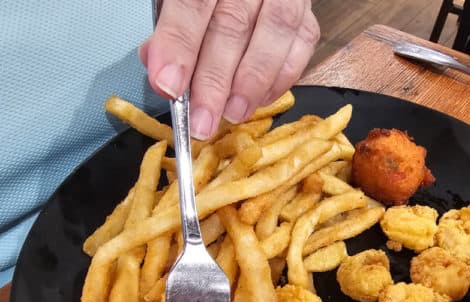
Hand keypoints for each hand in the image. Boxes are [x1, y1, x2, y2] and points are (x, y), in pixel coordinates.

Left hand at [140, 0, 319, 139]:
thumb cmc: (212, 5)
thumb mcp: (183, 5)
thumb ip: (172, 33)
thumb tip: (164, 75)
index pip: (191, 6)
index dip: (179, 47)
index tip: (168, 86)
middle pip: (232, 26)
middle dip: (214, 81)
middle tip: (202, 121)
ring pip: (273, 36)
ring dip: (252, 83)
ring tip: (234, 114)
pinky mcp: (306, 16)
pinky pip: (301, 45)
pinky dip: (281, 78)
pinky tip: (260, 100)